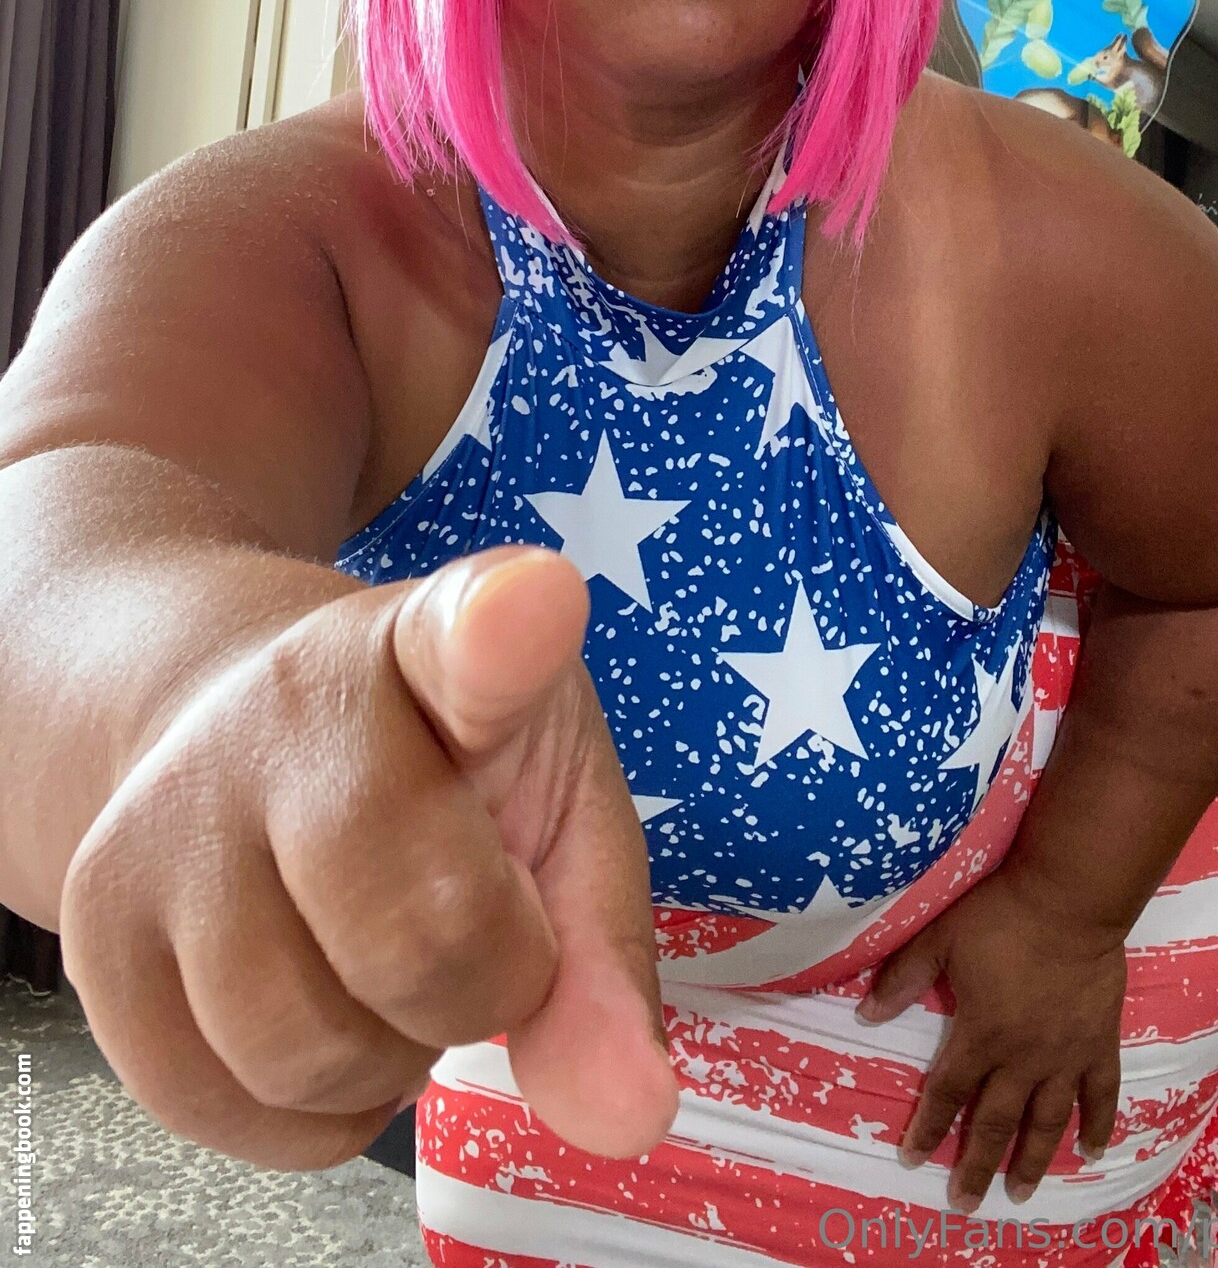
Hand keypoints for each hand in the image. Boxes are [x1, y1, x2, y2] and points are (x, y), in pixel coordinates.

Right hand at [59, 545, 677, 1171]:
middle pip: (419, 934)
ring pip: (304, 1052)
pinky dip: (306, 1111)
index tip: (531, 604)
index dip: (500, 631)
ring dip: (385, 1057)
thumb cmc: (440, 767)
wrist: (241, 725)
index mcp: (440, 646)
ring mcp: (172, 807)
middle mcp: (290, 704)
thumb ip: (604, 952)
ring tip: (384, 961)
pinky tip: (321, 1005)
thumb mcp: (561, 807)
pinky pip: (226, 1110)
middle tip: (475, 919)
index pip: (470, 642)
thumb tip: (623, 1112)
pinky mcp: (95, 919)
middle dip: (482, 982)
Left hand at [855, 864, 1126, 1209]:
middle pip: (996, 1121)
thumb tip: (866, 1016)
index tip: (911, 1159)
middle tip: (964, 1202)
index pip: (948, 1091)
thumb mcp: (939, 938)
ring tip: (1019, 1193)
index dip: (928, 1127)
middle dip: (977, 1165)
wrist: (1069, 898)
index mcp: (981, 1033)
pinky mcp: (1099, 1043)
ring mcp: (1066, 1055)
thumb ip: (904, 978)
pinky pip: (1102, 1095)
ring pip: (1047, 1121)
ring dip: (1031, 1161)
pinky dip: (1099, 1125)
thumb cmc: (1001, 914)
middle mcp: (1023, 1057)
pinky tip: (1092, 1152)